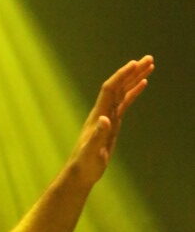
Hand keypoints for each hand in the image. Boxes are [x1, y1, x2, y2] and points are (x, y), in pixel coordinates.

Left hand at [68, 55, 153, 186]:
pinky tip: (143, 84)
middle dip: (132, 72)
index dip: (122, 76)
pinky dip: (133, 92)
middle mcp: (103, 112)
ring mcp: (108, 117)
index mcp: (98, 115)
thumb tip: (105, 119)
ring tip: (150, 65)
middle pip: (118, 86)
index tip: (135, 63)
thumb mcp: (92, 151)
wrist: (81, 172)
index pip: (110, 89)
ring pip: (123, 92)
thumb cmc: (85, 164)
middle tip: (149, 58)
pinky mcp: (113, 124)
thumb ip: (99, 135)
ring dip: (135, 78)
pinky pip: (124, 103)